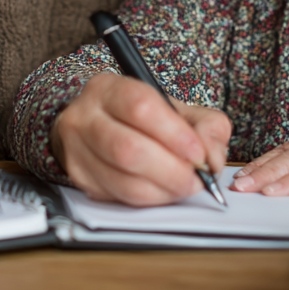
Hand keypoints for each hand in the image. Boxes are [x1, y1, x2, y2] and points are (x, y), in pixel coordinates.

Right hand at [51, 73, 230, 206]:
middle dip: (171, 171)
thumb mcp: (178, 109)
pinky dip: (150, 200)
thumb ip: (206, 127)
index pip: (140, 107)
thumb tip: (212, 159)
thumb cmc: (142, 119)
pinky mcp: (79, 179)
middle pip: (128, 149)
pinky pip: (119, 197)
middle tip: (196, 179)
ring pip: (123, 180)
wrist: (99, 128)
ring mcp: (77, 150)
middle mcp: (85, 116)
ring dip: (163, 190)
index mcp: (109, 89)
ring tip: (183, 186)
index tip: (198, 154)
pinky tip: (162, 191)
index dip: (174, 135)